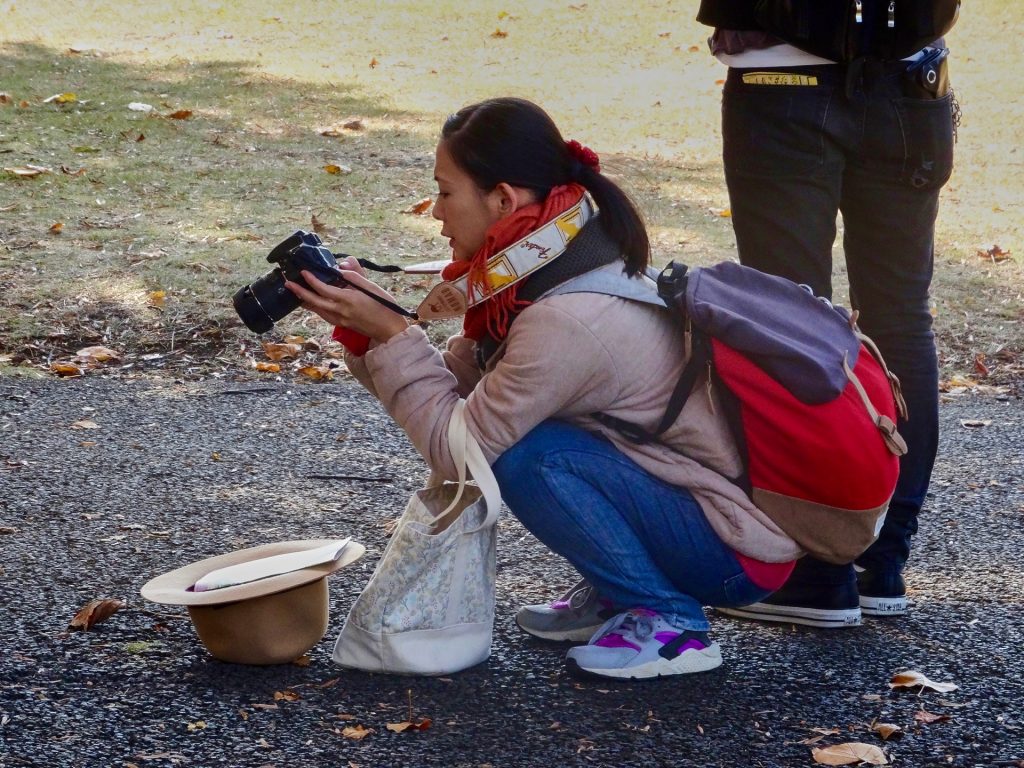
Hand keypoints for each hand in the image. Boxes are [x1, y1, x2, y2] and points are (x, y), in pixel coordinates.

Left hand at [285, 269, 409, 342]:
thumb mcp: (371, 287)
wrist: (389, 329)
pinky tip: (313, 303)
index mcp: (348, 300)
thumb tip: (340, 267)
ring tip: (296, 292)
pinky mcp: (342, 324)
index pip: (324, 289)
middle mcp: (341, 311)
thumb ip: (354, 276)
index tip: (303, 272)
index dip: (312, 280)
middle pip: (315, 302)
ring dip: (305, 301)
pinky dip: (315, 307)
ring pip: (317, 310)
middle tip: (288, 283)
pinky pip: (324, 315)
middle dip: (300, 292)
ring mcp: (340, 320)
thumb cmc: (384, 307)